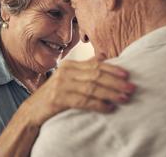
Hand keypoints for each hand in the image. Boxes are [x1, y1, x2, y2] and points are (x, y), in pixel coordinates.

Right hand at [20, 58, 135, 126]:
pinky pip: (83, 101)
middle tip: (132, 88)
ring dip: (110, 93)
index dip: (112, 69)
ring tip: (124, 98)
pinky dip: (98, 105)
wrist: (33, 110)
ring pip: (91, 88)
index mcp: (70, 65)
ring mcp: (61, 85)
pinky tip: (109, 108)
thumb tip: (104, 56)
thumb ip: (85, 67)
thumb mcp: (68, 77)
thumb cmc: (55, 93)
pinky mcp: (58, 99)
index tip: (128, 74)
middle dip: (115, 82)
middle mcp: (65, 72)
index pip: (95, 65)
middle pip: (95, 75)